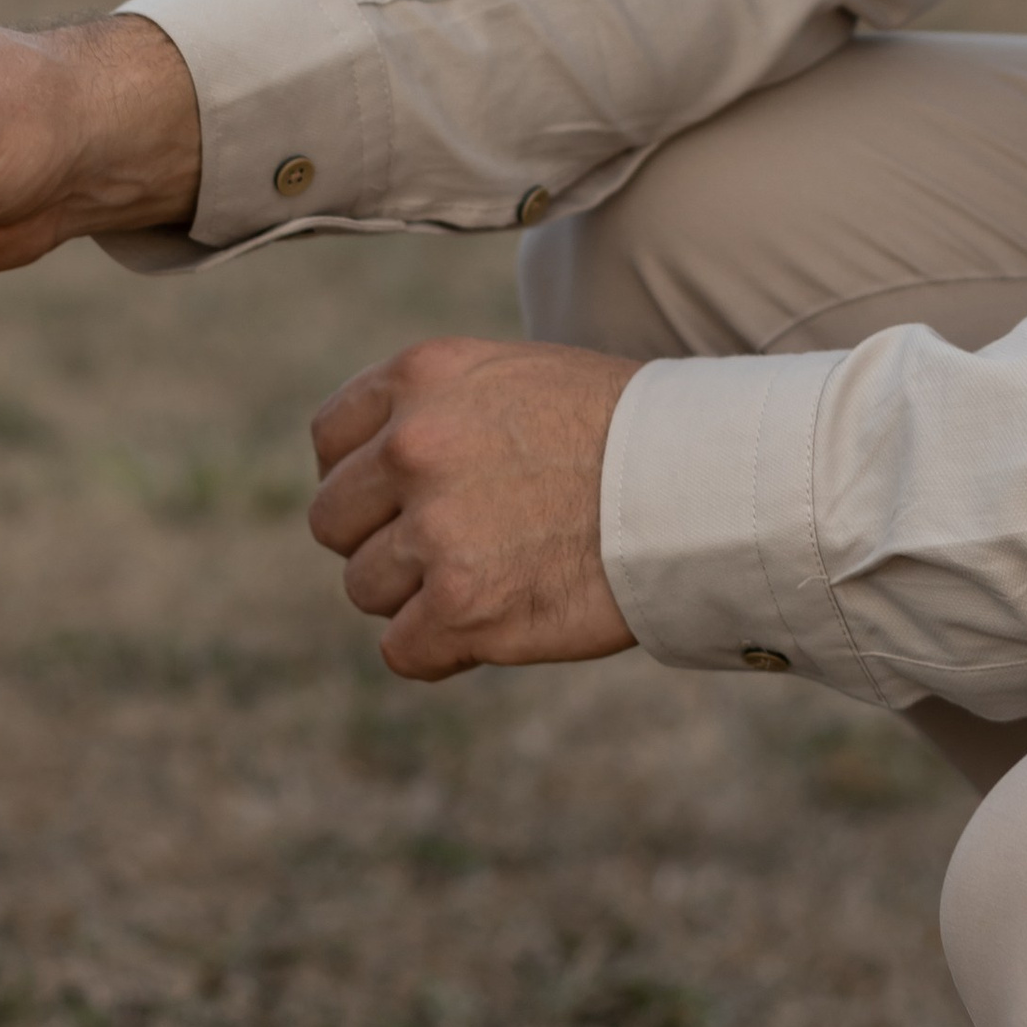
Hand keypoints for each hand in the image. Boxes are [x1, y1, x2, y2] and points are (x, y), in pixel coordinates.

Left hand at [307, 334, 643, 680]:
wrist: (697, 484)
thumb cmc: (622, 429)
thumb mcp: (513, 375)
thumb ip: (437, 411)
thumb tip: (379, 468)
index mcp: (419, 377)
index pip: (329, 440)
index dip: (359, 477)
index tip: (397, 499)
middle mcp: (412, 447)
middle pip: (334, 520)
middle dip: (380, 539)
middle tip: (445, 548)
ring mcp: (434, 530)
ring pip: (365, 587)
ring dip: (415, 596)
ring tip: (487, 580)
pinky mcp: (464, 607)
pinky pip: (402, 650)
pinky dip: (439, 651)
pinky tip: (487, 629)